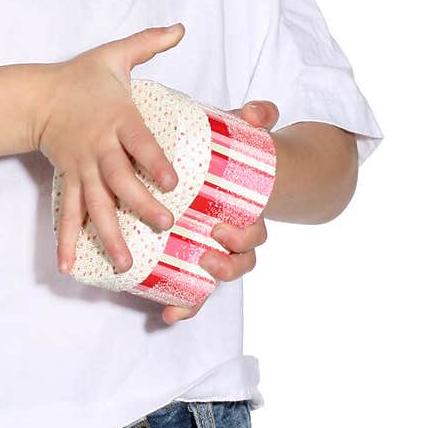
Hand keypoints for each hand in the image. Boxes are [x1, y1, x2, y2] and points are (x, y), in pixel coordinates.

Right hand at [36, 24, 186, 274]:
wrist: (37, 96)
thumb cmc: (81, 78)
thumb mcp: (114, 55)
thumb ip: (149, 42)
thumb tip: (181, 27)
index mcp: (117, 118)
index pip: (139, 142)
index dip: (154, 162)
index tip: (172, 183)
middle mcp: (100, 147)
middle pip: (121, 180)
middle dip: (141, 205)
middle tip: (164, 225)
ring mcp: (82, 168)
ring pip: (97, 205)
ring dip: (109, 234)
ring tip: (124, 264)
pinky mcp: (69, 180)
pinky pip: (70, 213)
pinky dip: (68, 240)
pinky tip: (69, 266)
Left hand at [161, 99, 277, 325]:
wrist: (229, 173)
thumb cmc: (233, 156)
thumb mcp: (244, 135)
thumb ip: (256, 119)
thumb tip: (261, 112)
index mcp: (245, 212)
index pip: (254, 233)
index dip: (244, 238)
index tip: (223, 231)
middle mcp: (231, 238)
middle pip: (239, 262)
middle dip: (227, 264)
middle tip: (207, 253)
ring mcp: (210, 251)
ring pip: (214, 281)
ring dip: (204, 292)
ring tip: (186, 289)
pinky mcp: (188, 261)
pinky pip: (190, 292)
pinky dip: (183, 307)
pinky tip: (166, 315)